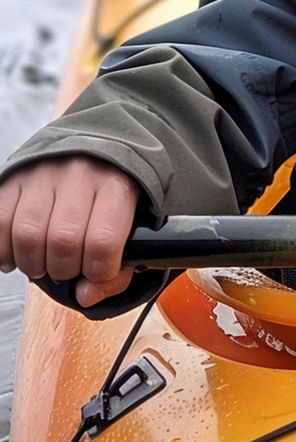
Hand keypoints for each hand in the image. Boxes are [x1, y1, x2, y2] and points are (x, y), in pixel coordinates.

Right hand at [0, 156, 140, 307]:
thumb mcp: (135, 224)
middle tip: (69, 268)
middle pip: (63, 241)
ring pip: (28, 235)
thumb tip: (86, 295)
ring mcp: (46, 173)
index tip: (98, 270)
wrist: (99, 146)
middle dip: (65, 270)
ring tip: (45, 262)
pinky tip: (18, 255)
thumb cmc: (115, 195)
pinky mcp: (16, 178)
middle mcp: (81, 174)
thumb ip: (120, 269)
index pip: (103, 241)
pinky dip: (4, 251)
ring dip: (34, 264)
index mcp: (118, 184)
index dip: (99, 270)